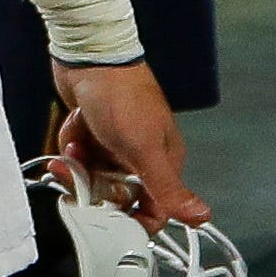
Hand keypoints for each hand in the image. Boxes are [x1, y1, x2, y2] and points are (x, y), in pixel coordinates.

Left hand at [51, 60, 210, 227]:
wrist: (89, 56)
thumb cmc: (121, 97)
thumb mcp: (145, 148)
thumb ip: (168, 187)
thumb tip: (203, 216)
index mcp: (163, 161)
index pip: (153, 210)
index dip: (130, 219)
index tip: (107, 220)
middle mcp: (141, 156)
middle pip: (116, 196)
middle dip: (94, 182)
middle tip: (83, 166)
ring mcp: (116, 144)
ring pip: (93, 177)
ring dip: (79, 160)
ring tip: (79, 139)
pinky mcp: (94, 133)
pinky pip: (79, 157)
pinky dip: (72, 143)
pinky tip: (76, 126)